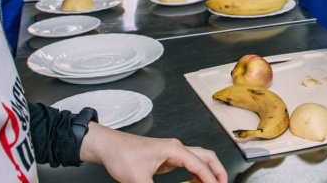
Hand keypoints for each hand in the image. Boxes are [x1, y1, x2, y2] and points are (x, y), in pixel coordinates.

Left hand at [79, 123, 226, 182]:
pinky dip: (197, 173)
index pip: (199, 165)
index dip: (210, 179)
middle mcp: (176, 148)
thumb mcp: (138, 180)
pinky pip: (189, 164)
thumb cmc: (122, 156)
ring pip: (199, 159)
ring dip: (208, 171)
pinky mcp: (166, 158)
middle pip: (206, 157)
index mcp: (174, 149)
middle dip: (217, 171)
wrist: (109, 147)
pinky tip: (196, 182)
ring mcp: (172, 152)